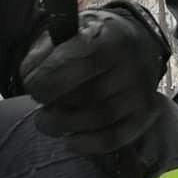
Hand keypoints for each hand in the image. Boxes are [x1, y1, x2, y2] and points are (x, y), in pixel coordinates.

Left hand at [21, 1, 169, 154]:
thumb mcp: (68, 32)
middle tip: (42, 114)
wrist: (137, 45)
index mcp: (108, 38)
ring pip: (100, 119)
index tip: (32, 89)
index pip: (73, 64)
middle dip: (56, 109)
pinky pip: (116, 137)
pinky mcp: (146, 114)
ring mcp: (141, 92)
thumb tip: (31, 79)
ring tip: (52, 126)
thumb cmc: (94, 41)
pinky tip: (72, 142)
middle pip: (87, 95)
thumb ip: (45, 53)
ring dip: (69, 127)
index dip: (46, 82)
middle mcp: (131, 65)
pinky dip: (90, 145)